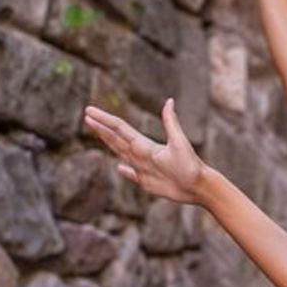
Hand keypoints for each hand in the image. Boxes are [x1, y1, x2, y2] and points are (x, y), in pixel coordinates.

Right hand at [84, 100, 208, 204]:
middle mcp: (143, 154)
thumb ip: (171, 123)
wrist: (199, 186)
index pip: (120, 129)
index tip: (89, 111)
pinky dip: (125, 171)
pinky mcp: (147, 182)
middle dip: (101, 128)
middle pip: (117, 139)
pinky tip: (120, 168)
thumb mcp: (179, 142)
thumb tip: (169, 101)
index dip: (104, 120)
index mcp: (145, 145)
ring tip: (99, 134)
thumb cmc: (190, 165)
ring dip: (109, 143)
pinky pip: (132, 175)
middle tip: (87, 116)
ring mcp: (144, 168)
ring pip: (122, 153)